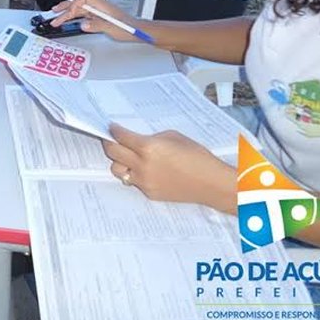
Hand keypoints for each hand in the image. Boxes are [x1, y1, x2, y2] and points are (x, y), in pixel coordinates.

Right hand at [50, 0, 142, 42]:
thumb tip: (83, 24)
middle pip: (78, 3)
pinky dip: (74, 17)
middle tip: (54, 13)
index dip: (74, 5)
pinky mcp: (99, 17)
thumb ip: (97, 25)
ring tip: (56, 17)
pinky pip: (83, 15)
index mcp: (102, 5)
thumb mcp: (112, 27)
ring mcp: (98, 12)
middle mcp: (99, 7)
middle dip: (65, 7)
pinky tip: (70, 20)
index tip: (69, 15)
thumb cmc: (129, 28)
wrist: (138, 30)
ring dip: (68, 13)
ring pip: (79, 9)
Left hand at [102, 124, 234, 211]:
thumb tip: (137, 139)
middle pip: (113, 152)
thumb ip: (151, 137)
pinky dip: (134, 173)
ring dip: (119, 161)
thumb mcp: (174, 137)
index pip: (121, 137)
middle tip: (111, 139)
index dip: (114, 130)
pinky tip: (144, 168)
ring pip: (117, 169)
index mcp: (148, 148)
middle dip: (109, 143)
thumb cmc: (197, 158)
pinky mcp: (148, 192)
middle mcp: (142, 165)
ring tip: (126, 156)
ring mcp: (144, 181)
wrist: (210, 182)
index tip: (112, 128)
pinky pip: (133, 181)